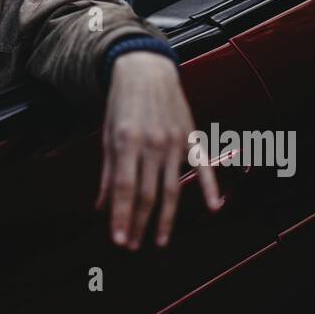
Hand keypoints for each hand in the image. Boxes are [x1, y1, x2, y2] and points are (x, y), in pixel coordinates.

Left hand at [95, 51, 221, 249]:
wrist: (146, 67)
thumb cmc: (122, 102)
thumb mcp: (107, 134)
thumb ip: (106, 172)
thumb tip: (100, 207)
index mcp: (127, 140)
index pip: (124, 188)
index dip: (121, 216)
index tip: (118, 240)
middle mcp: (153, 142)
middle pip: (148, 193)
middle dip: (139, 223)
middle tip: (132, 245)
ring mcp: (175, 140)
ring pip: (172, 187)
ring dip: (165, 218)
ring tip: (158, 240)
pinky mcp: (191, 136)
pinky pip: (204, 166)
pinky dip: (211, 187)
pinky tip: (214, 208)